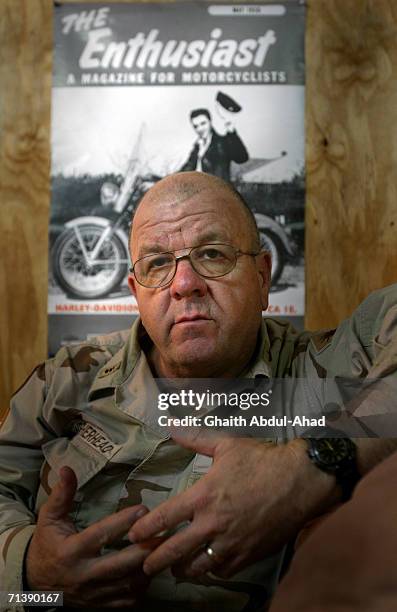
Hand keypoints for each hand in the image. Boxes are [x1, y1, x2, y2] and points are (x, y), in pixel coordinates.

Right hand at [26, 466, 161, 607]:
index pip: (101, 535)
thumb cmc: (47, 543)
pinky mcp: (99, 605)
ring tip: (165, 548)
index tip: (143, 509)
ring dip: (148, 566)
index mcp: (71, 551)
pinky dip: (142, 586)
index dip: (122, 523)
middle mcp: (83, 574)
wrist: (35, 582)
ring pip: (127, 583)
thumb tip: (67, 468)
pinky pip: (126, 600)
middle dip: (145, 548)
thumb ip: (61, 494)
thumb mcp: (49, 517)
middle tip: (165, 532)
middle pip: (120, 563)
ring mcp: (93, 593)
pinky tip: (152, 570)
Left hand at [129, 431, 337, 578]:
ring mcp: (231, 543)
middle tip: (144, 566)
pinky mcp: (249, 554)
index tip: (133, 536)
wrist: (300, 480)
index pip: (165, 517)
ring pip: (197, 567)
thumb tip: (171, 425)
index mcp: (203, 495)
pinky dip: (213, 570)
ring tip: (175, 568)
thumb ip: (195, 438)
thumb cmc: (262, 459)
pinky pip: (223, 571)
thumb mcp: (227, 444)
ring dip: (183, 569)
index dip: (145, 530)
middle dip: (154, 561)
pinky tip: (209, 565)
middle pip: (174, 551)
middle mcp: (213, 523)